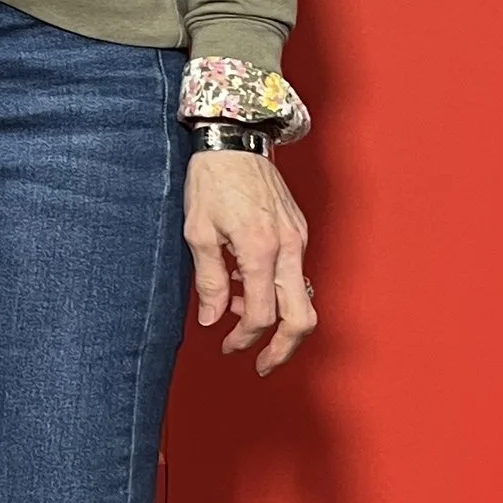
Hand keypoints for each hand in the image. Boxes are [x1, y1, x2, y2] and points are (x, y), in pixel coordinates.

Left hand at [185, 149, 314, 373]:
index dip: (245, 339)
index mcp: (261, 249)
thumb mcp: (198, 232)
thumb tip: (212, 320)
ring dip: (276, 318)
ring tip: (240, 314)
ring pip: (303, 298)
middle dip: (283, 349)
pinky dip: (277, 291)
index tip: (228, 346)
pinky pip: (296, 274)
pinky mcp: (299, 231)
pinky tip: (247, 284)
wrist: (235, 138)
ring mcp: (298, 238)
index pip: (263, 315)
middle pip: (302, 318)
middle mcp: (289, 247)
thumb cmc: (213, 181)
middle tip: (260, 364)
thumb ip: (209, 281)